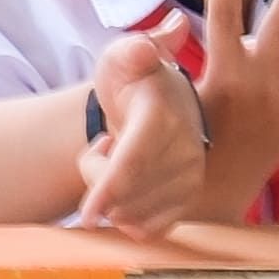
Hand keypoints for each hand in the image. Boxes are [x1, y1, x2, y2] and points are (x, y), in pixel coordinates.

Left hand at [71, 26, 209, 236]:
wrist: (155, 102)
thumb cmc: (131, 78)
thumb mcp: (124, 55)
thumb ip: (132, 50)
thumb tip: (143, 48)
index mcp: (164, 116)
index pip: (134, 161)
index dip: (108, 187)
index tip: (87, 215)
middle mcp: (186, 150)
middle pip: (125, 194)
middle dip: (95, 175)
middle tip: (104, 145)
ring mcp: (191, 179)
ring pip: (133, 215)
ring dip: (111, 196)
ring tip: (118, 160)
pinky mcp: (188, 201)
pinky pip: (148, 230)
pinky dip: (128, 216)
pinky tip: (131, 188)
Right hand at [186, 0, 278, 221]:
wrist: (215, 194)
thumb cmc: (183, 141)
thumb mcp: (176, 97)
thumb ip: (195, 59)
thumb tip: (215, 29)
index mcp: (226, 77)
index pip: (223, 15)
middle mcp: (263, 84)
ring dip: (265, 55)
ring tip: (240, 90)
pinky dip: (274, 81)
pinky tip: (255, 108)